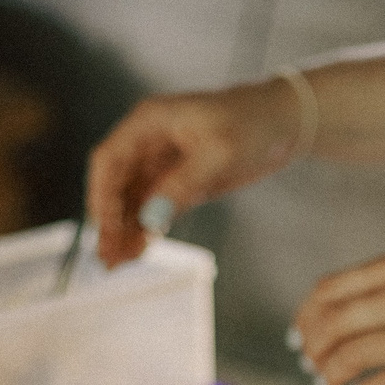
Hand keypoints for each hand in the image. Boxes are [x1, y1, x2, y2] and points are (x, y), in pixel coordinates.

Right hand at [87, 81, 302, 266]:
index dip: (101, 196)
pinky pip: (152, 209)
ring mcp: (161, 163)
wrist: (284, 124)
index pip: (109, 159)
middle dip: (108, 221)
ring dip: (123, 231)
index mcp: (150, 121)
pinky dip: (143, 230)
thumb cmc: (253, 124)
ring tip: (118, 263)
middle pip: (114, 184)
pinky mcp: (177, 182)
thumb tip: (150, 219)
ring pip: (130, 202)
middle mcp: (148, 141)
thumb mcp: (219, 154)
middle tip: (109, 257)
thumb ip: (182, 186)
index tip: (104, 229)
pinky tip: (137, 252)